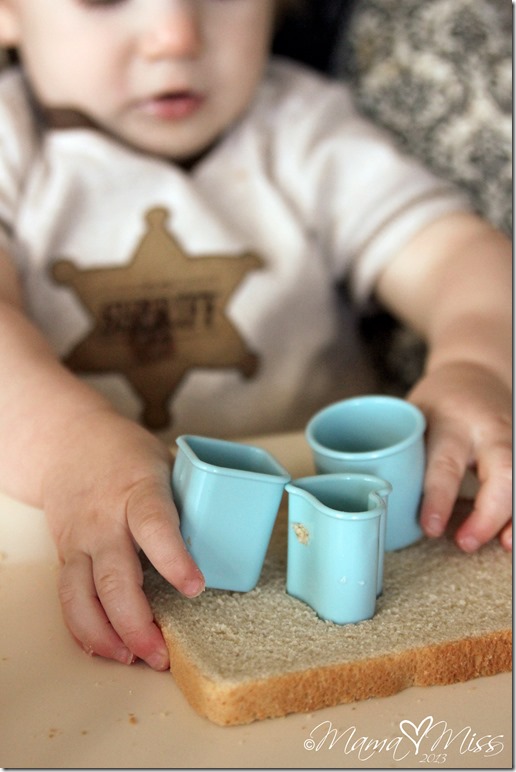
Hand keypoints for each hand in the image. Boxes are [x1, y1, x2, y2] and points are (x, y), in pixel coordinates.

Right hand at [41, 408, 204, 669]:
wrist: (65, 443)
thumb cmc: (124, 452)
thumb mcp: (164, 458)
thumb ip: (191, 492)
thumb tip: (242, 518)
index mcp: (137, 491)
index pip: (154, 526)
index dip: (173, 559)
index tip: (195, 587)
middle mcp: (104, 520)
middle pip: (115, 578)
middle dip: (136, 622)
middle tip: (162, 653)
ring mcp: (80, 541)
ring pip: (82, 597)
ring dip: (107, 636)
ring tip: (135, 658)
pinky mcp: (65, 557)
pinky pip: (69, 600)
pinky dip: (85, 630)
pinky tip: (106, 648)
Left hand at [409, 361, 511, 551]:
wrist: (475, 371)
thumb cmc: (436, 401)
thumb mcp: (413, 415)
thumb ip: (403, 451)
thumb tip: (374, 498)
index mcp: (452, 422)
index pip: (445, 465)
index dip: (438, 499)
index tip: (430, 528)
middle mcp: (489, 431)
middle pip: (501, 473)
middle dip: (487, 514)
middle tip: (465, 543)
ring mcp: (512, 439)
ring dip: (511, 517)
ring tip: (501, 545)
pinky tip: (508, 536)